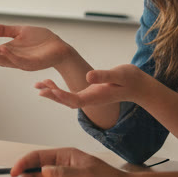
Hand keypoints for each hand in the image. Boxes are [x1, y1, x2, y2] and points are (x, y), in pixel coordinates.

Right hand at [0, 25, 74, 71]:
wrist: (59, 46)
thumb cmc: (41, 40)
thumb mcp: (19, 31)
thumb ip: (3, 30)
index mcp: (8, 52)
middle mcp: (12, 59)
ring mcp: (22, 63)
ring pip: (4, 61)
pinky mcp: (32, 63)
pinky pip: (19, 61)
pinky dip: (10, 56)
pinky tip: (2, 49)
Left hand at [35, 64, 153, 108]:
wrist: (139, 86)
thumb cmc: (131, 79)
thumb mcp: (119, 74)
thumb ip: (104, 76)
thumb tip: (88, 76)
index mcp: (95, 96)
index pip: (75, 100)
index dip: (62, 96)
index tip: (51, 89)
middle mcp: (90, 99)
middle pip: (67, 101)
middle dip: (52, 95)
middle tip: (38, 86)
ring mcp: (89, 96)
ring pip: (66, 99)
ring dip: (52, 92)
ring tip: (39, 84)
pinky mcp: (89, 92)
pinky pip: (70, 94)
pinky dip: (58, 89)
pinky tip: (50, 83)